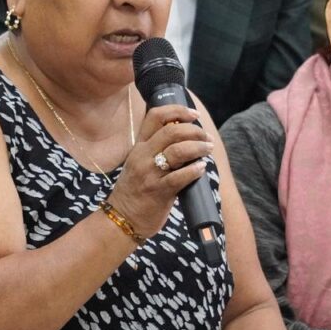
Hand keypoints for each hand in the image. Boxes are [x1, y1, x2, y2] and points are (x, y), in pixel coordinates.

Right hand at [105, 104, 210, 239]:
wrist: (122, 218)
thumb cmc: (135, 191)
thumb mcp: (139, 163)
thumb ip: (156, 150)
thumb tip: (186, 139)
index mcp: (139, 146)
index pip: (155, 116)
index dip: (177, 111)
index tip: (194, 115)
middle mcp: (143, 156)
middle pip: (172, 131)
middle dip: (195, 131)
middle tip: (207, 138)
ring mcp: (150, 173)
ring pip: (178, 151)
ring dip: (199, 148)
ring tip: (208, 150)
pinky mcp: (158, 191)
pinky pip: (180, 176)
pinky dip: (194, 170)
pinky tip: (201, 169)